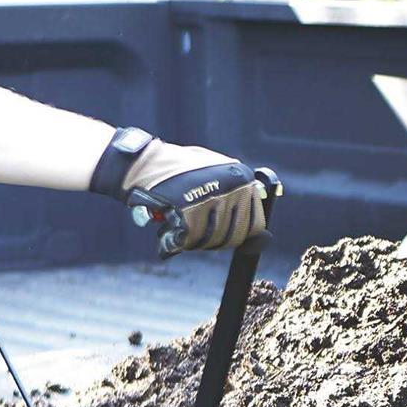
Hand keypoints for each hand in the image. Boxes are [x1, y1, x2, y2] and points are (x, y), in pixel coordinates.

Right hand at [122, 141, 267, 255]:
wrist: (143, 163)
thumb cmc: (178, 169)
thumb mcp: (216, 169)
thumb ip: (238, 192)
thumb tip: (263, 234)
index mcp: (243, 178)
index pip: (256, 225)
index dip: (238, 234)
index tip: (221, 233)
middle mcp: (234, 187)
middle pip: (235, 236)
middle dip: (215, 241)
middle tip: (197, 234)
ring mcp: (213, 198)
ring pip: (214, 240)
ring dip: (197, 242)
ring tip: (181, 231)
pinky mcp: (191, 209)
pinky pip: (193, 239)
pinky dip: (179, 242)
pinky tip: (169, 235)